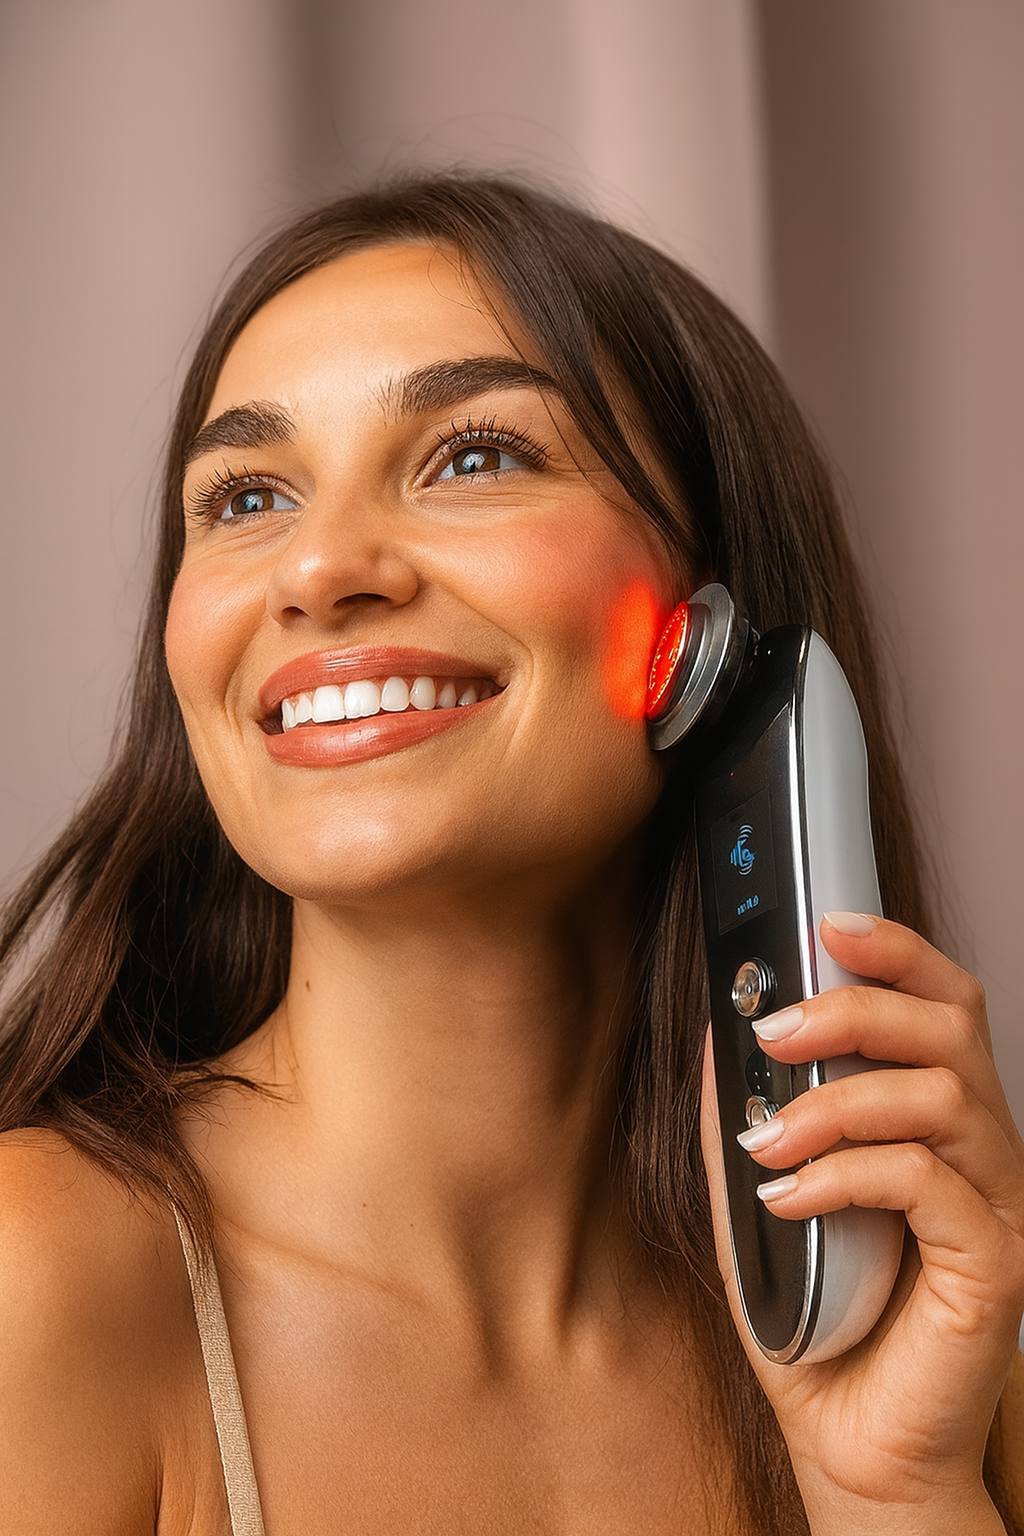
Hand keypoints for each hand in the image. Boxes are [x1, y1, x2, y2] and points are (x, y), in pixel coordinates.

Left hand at [698, 911, 1023, 1511]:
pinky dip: (848, 1175)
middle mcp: (980, 1151)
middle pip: (950, 1029)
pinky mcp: (996, 1264)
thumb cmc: (815, 1318)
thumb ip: (747, 1117)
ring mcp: (997, 1206)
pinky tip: (790, 1198)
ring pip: (942, 1098)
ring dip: (837, 1102)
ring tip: (769, 1139)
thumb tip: (715, 1039)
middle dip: (856, 1009)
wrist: (849, 1442)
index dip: (898, 951)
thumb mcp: (761, 1196)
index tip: (829, 924)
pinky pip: (929, 1183)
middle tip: (774, 1031)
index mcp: (937, 1122)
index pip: (943, 1005)